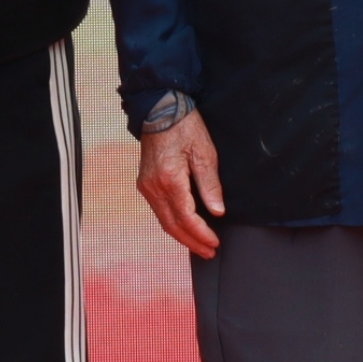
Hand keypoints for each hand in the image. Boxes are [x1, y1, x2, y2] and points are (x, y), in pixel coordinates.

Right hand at [138, 111, 224, 257]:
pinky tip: (185, 226)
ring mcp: (146, 186)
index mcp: (170, 180)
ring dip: (182, 235)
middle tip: (209, 252)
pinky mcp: (145, 183)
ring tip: (200, 245)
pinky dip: (173, 223)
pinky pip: (159, 211)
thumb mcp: (205, 152)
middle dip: (192, 242)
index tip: (215, 243)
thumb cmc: (185, 127)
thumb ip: (210, 184)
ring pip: (164, 221)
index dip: (202, 234)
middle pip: (172, 226)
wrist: (160, 109)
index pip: (187, 218)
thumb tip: (217, 212)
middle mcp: (153, 188)